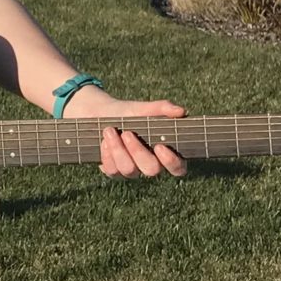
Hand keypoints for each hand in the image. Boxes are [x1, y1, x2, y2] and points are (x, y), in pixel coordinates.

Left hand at [66, 86, 187, 180]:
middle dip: (138, 151)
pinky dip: (107, 154)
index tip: (159, 146)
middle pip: (152, 170)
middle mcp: (150, 165)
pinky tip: (104, 141)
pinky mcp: (114, 172)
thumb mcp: (142, 108)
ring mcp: (132, 170)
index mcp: (163, 152)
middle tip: (127, 133)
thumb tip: (181, 111)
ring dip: (118, 149)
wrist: (99, 113)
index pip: (178, 168)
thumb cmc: (127, 112)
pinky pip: (112, 171)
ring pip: (129, 170)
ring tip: (109, 131)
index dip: (172, 162)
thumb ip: (161, 109)